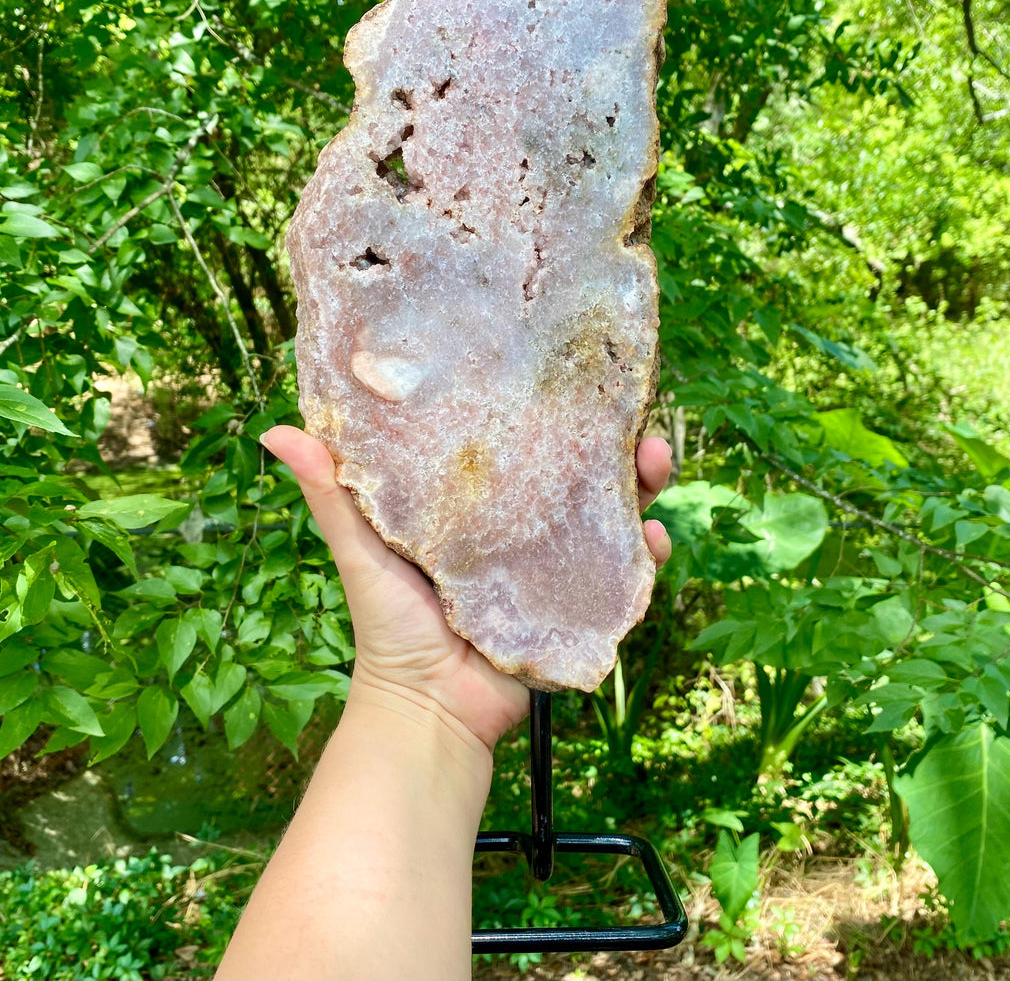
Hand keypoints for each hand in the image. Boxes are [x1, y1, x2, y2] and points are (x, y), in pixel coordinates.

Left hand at [259, 426, 672, 752]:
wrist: (430, 713)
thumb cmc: (389, 627)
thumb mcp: (361, 551)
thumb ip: (332, 497)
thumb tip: (278, 428)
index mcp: (476, 505)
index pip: (519, 444)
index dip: (546, 410)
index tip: (563, 373)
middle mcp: (522, 527)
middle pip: (577, 472)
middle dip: (610, 441)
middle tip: (632, 419)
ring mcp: (555, 566)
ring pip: (609, 514)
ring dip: (639, 486)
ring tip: (653, 461)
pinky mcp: (579, 606)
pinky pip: (622, 576)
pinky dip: (646, 556)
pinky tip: (656, 540)